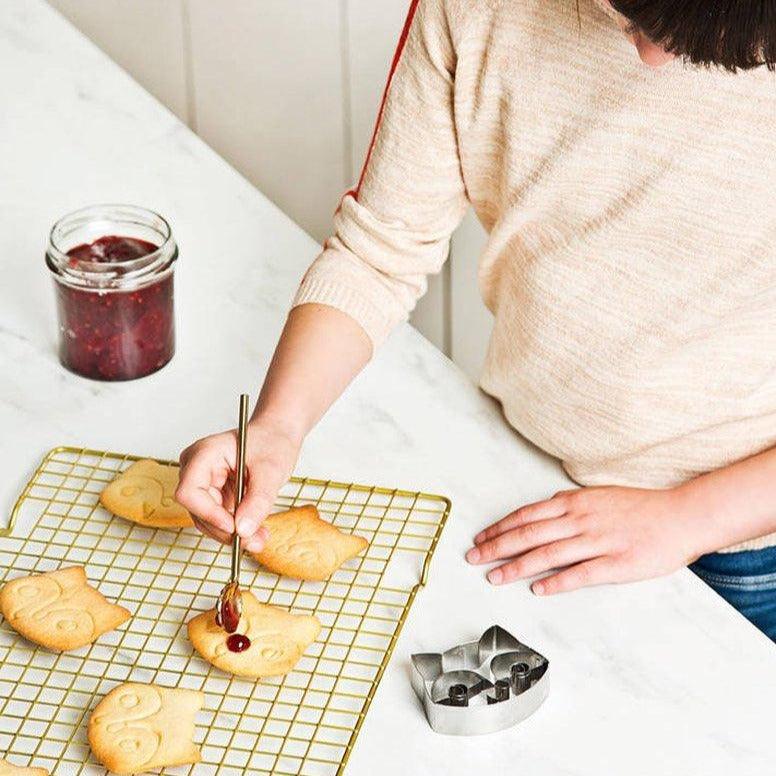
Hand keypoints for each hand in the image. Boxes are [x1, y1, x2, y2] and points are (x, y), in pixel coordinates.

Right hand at [175, 416, 301, 551]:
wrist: (278, 435)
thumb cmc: (272, 441)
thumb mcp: (271, 470)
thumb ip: (258, 501)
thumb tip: (243, 530)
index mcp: (204, 454)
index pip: (189, 492)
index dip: (209, 514)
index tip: (234, 527)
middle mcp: (197, 469)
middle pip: (199, 511)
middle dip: (226, 530)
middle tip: (254, 540)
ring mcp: (205, 484)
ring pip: (209, 521)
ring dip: (234, 534)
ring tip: (260, 537)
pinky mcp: (215, 495)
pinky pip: (220, 519)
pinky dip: (238, 528)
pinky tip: (257, 531)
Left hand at [466, 485, 702, 594]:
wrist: (680, 516)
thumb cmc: (639, 507)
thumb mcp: (598, 496)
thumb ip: (569, 505)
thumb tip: (542, 512)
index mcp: (574, 503)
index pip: (526, 516)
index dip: (500, 528)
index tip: (480, 538)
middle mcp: (580, 520)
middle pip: (528, 534)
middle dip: (496, 547)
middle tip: (473, 558)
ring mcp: (597, 542)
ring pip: (547, 555)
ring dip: (516, 567)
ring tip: (494, 577)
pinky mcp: (615, 564)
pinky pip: (579, 574)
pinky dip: (556, 582)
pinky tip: (538, 590)